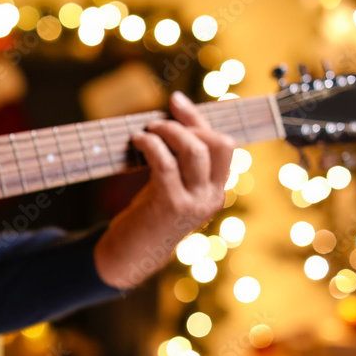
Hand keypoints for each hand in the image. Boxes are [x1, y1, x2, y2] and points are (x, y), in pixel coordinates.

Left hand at [93, 91, 234, 288]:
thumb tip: (175, 108)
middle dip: (188, 124)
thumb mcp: (171, 184)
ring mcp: (194, 202)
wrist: (131, 254)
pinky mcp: (171, 205)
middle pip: (219, 143)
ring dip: (168, 132)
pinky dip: (150, 145)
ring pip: (195, 150)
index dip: (199, 119)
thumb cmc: (148, 214)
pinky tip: (137, 141)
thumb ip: (179, 157)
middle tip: (158, 124)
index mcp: (217, 190)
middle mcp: (212, 197)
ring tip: (146, 131)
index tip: (175, 101)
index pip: (224, 144)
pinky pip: (166, 162)